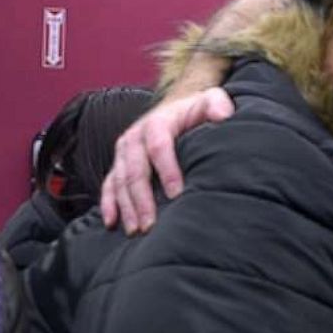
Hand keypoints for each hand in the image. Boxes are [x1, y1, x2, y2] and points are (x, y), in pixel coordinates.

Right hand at [100, 88, 233, 233]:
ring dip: (126, 207)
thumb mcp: (208, 101)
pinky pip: (109, 184)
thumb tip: (223, 115)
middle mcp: (135, 137)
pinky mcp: (119, 164)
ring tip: (136, 231)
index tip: (177, 194)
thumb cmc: (196, 111)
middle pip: (135, 170)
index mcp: (157, 123)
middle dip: (142, 199)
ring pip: (120, 182)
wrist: (175, 108)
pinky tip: (112, 222)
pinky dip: (109, 203)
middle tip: (151, 225)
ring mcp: (124, 152)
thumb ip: (216, 104)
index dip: (167, 170)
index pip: (159, 147)